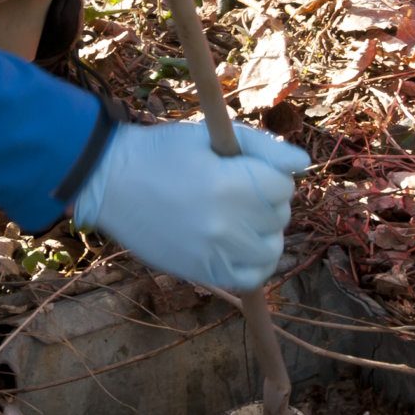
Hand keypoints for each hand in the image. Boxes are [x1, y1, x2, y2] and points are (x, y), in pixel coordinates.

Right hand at [73, 121, 310, 289]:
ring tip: (240, 219)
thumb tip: (304, 163)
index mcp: (229, 184)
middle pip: (279, 216)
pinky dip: (255, 264)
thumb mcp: (211, 137)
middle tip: (236, 191)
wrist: (111, 182)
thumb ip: (262, 147)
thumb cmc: (162, 152)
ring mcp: (214, 252)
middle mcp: (226, 223)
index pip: (284, 186)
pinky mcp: (202, 272)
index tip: (245, 170)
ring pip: (271, 249)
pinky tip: (240, 247)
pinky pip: (251, 278)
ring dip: (264, 233)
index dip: (269, 174)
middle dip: (266, 201)